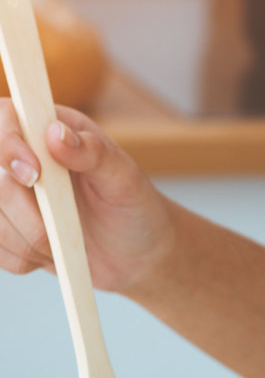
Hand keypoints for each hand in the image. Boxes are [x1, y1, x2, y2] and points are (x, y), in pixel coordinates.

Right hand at [0, 100, 173, 292]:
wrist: (138, 255)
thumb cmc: (136, 207)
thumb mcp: (125, 178)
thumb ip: (93, 152)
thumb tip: (55, 134)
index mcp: (53, 129)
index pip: (7, 118)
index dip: (8, 145)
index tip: (34, 176)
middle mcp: (28, 158)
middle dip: (30, 215)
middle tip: (66, 225)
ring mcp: (15, 196)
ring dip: (32, 241)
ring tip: (69, 241)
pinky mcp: (10, 229)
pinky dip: (27, 259)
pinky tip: (55, 254)